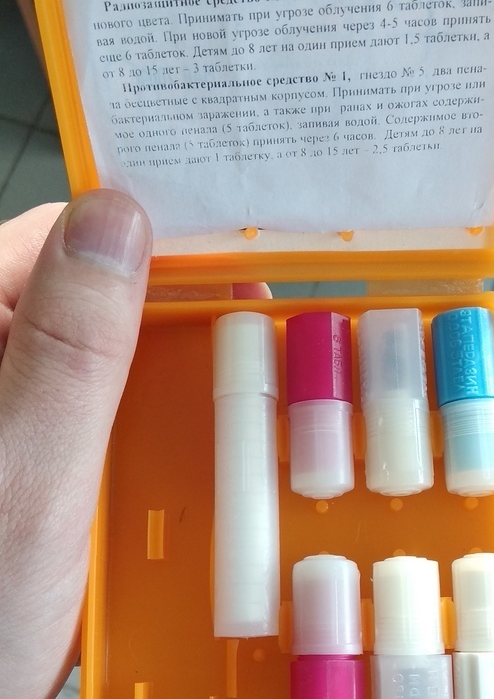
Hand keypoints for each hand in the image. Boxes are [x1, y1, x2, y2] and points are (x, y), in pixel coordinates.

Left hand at [0, 190, 267, 698]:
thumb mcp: (26, 478)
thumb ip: (68, 351)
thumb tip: (116, 219)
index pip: (64, 240)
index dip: (157, 238)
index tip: (240, 260)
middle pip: (97, 302)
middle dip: (182, 319)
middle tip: (265, 339)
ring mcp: (18, 421)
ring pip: (110, 367)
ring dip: (176, 382)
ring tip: (252, 396)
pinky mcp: (38, 473)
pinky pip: (107, 428)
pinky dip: (156, 437)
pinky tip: (200, 458)